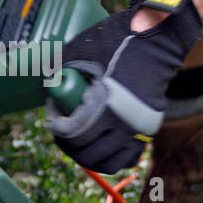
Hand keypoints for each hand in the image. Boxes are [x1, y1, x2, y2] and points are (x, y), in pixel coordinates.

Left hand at [46, 0, 201, 172]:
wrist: (155, 40)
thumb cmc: (117, 41)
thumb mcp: (80, 49)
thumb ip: (59, 67)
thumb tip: (47, 82)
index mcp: (104, 106)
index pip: (71, 134)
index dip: (55, 126)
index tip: (52, 116)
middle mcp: (122, 124)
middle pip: (87, 153)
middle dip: (68, 144)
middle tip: (62, 130)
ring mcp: (137, 130)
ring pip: (108, 163)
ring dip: (89, 157)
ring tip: (79, 143)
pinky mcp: (148, 130)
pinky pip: (128, 158)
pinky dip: (113, 159)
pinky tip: (102, 148)